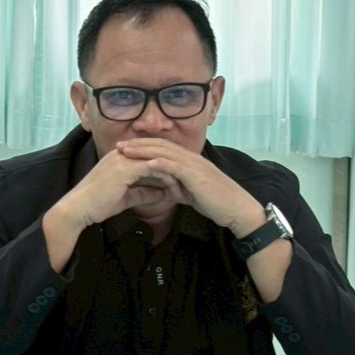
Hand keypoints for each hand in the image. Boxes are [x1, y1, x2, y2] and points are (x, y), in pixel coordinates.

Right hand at [52, 147, 178, 231]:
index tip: (182, 176)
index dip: (166, 165)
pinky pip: (151, 168)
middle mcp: (122, 154)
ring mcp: (123, 159)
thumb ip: (143, 193)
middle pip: (155, 153)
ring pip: (155, 159)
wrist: (79, 209)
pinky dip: (164, 176)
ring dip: (171, 170)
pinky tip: (176, 185)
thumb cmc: (98, 205)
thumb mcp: (126, 197)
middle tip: (189, 176)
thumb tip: (162, 194)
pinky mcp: (125, 169)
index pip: (149, 155)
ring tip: (186, 182)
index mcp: (121, 158)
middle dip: (173, 165)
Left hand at [114, 138, 266, 237]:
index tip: (124, 149)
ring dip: (144, 151)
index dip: (143, 147)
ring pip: (166, 153)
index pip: (162, 149)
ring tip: (126, 151)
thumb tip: (162, 189)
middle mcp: (191, 159)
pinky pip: (178, 167)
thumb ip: (177, 187)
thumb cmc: (216, 202)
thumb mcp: (191, 193)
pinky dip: (162, 163)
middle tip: (118, 145)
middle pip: (161, 146)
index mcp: (189, 162)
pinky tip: (148, 163)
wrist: (237, 209)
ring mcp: (195, 166)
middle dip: (138, 145)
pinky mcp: (198, 176)